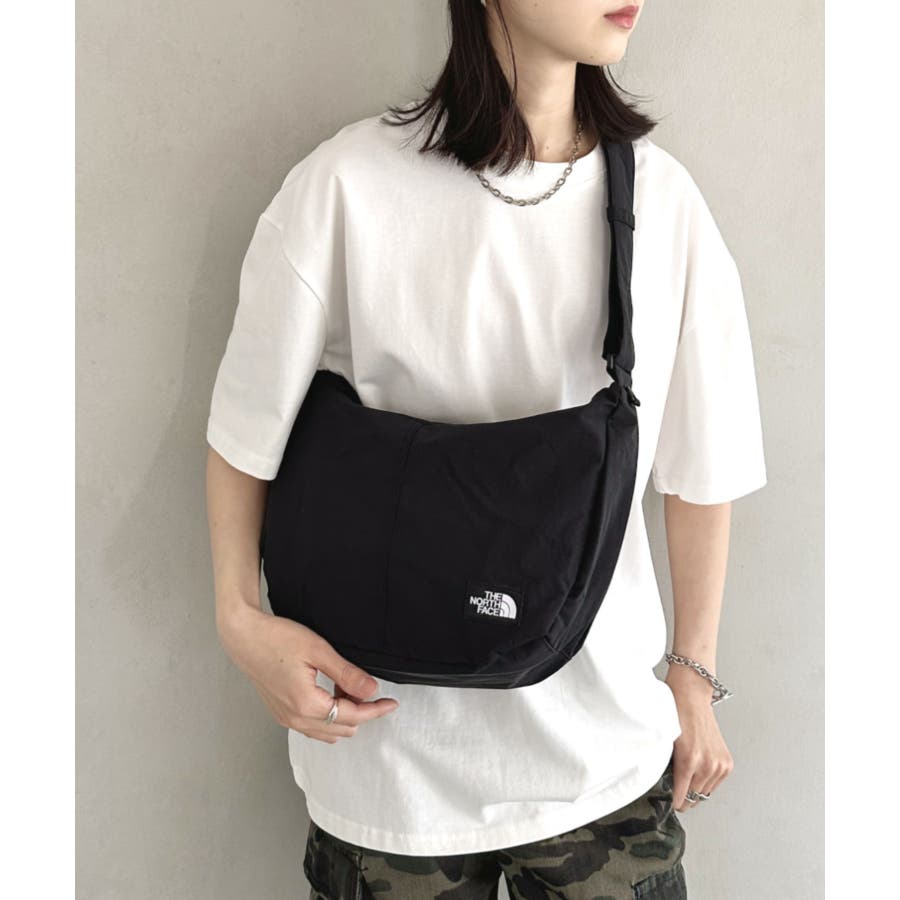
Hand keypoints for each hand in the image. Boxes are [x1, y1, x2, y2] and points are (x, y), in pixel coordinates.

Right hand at [217, 601, 400, 742]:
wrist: (243, 636)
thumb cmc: (276, 638)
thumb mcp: (318, 650)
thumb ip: (347, 674)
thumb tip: (371, 690)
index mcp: (307, 705)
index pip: (352, 716)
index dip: (375, 710)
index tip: (391, 703)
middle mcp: (295, 718)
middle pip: (342, 728)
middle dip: (361, 713)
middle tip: (369, 689)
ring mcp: (286, 718)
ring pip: (327, 731)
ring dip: (344, 716)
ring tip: (348, 687)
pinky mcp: (280, 713)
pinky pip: (312, 726)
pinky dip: (327, 715)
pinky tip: (330, 692)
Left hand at [665, 663, 733, 811]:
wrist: (692, 697)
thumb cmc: (675, 715)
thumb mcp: (665, 742)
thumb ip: (666, 765)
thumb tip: (664, 784)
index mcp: (689, 761)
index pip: (681, 796)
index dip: (674, 802)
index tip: (669, 803)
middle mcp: (707, 765)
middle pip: (694, 798)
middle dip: (684, 797)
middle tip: (675, 791)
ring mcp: (719, 764)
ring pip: (705, 792)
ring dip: (696, 790)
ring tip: (686, 781)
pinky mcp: (727, 763)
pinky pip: (716, 783)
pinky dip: (707, 782)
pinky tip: (697, 773)